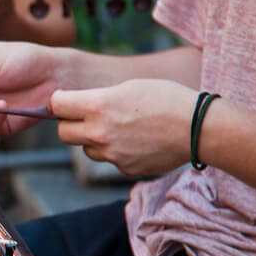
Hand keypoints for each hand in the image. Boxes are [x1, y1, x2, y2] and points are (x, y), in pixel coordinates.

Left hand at [51, 79, 194, 174]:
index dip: (60, 102)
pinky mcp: (123, 168)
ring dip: (94, 140)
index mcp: (97, 106)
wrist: (199, 128)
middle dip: (71, 125)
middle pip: (62, 133)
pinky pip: (108, 160)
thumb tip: (77, 107)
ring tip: (121, 129)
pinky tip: (137, 141)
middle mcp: (98, 133)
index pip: (56, 105)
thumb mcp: (129, 87)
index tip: (67, 102)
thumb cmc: (167, 99)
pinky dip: (116, 152)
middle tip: (88, 118)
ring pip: (86, 148)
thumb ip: (98, 98)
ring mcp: (110, 154)